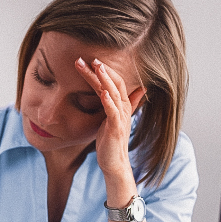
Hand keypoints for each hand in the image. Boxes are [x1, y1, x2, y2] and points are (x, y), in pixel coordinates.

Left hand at [75, 57, 145, 179]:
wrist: (114, 163)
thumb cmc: (110, 142)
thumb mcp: (113, 120)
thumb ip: (117, 105)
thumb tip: (131, 91)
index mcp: (121, 105)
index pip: (115, 82)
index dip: (104, 71)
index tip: (90, 60)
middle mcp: (123, 109)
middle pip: (114, 84)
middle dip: (102, 70)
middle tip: (90, 58)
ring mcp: (120, 118)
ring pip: (113, 94)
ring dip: (104, 79)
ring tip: (96, 67)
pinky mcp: (116, 128)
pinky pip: (113, 112)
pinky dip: (108, 101)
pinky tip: (103, 92)